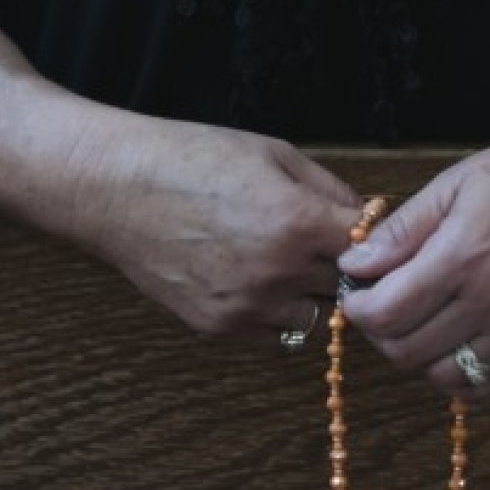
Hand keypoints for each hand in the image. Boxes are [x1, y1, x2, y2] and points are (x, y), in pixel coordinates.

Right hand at [62, 115, 360, 345]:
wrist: (117, 188)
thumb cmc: (194, 158)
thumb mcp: (273, 154)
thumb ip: (330, 190)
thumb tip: (372, 217)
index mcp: (298, 223)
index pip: (372, 249)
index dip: (371, 238)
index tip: (359, 230)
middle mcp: (278, 273)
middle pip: (347, 287)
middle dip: (342, 267)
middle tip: (320, 244)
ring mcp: (248, 306)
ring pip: (315, 317)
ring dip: (310, 295)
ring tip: (283, 263)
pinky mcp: (221, 328)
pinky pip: (275, 335)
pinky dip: (275, 314)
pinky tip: (253, 280)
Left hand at [337, 108, 489, 397]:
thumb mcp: (461, 181)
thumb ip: (404, 229)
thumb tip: (356, 265)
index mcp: (465, 253)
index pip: (385, 313)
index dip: (358, 309)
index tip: (360, 292)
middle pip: (407, 351)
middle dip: (382, 333)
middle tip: (387, 307)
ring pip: (446, 377)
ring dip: (421, 357)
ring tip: (425, 324)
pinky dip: (465, 378)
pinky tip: (460, 347)